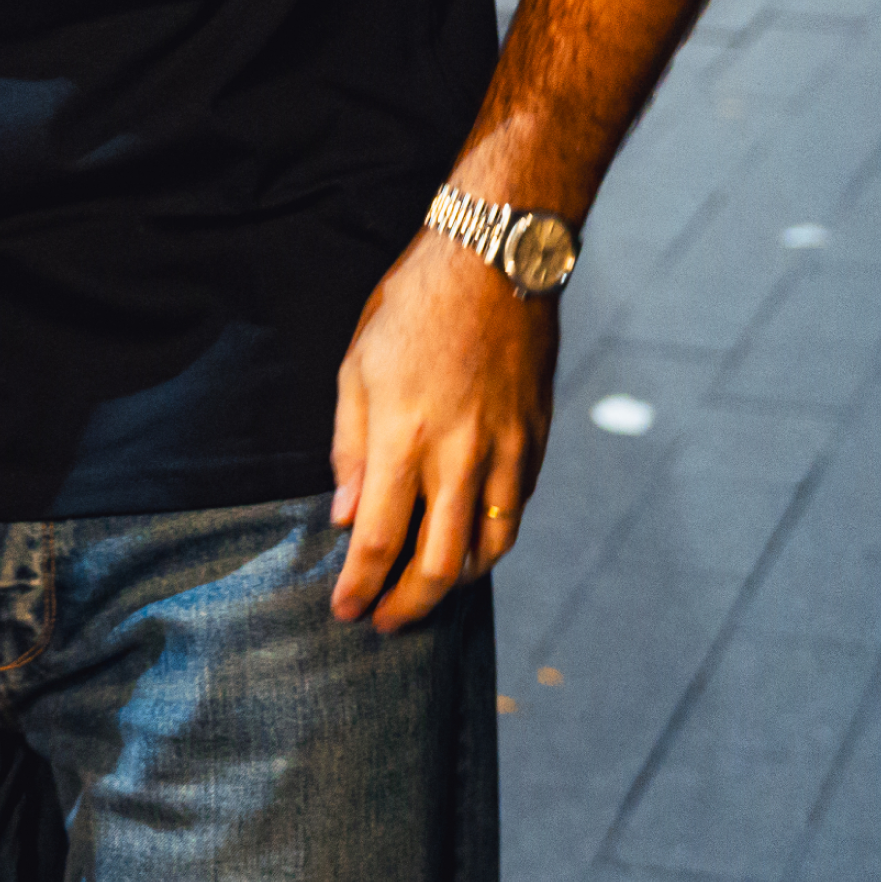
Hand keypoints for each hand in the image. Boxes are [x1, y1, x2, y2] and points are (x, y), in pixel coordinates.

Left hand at [329, 231, 555, 631]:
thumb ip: (350, 446)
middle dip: (408, 607)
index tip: (346, 611)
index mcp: (403, 437)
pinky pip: (514, 514)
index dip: (360, 588)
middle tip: (386, 622)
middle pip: (439, 566)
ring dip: (454, 584)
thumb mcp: (358, 364)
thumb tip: (345, 514)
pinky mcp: (535, 442)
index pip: (378, 540)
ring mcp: (504, 452)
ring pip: (486, 551)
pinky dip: (490, 543)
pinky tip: (469, 545)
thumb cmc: (413, 304)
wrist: (495, 259)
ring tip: (425, 590)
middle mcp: (458, 456)